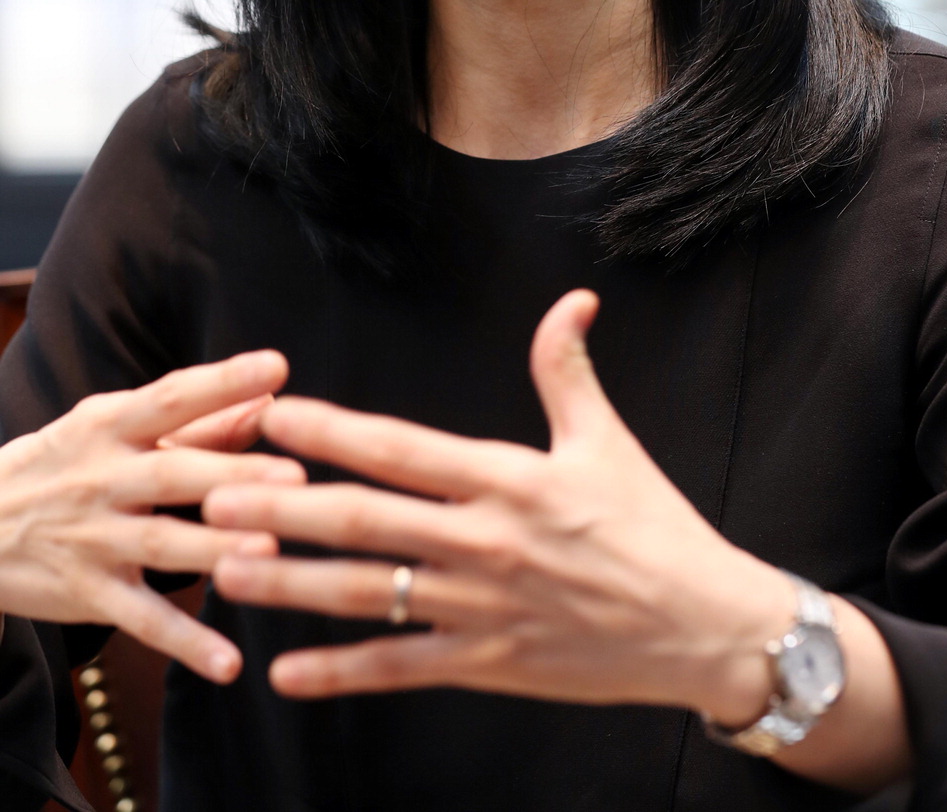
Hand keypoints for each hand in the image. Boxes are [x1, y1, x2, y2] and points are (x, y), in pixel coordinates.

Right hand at [0, 350, 305, 680]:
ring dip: (215, 550)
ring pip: (161, 546)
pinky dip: (184, 642)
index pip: (172, 396)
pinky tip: (229, 662)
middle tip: (296, 477)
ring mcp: (95, 539)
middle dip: (233, 475)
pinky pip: (140, 621)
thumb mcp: (113, 427)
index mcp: (113, 425)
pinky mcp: (88, 593)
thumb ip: (197, 420)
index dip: (223, 381)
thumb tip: (271, 400)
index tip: (276, 368)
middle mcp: (103, 478)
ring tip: (270, 554)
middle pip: (173, 474)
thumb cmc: (67, 463)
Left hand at [207, 293, 790, 708]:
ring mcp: (482, 609)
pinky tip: (286, 673)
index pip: (402, 449)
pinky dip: (342, 673)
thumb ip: (568, 371)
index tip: (276, 413)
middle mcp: (485, 542)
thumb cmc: (655, 526)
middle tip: (213, 493)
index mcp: (509, 478)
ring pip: (368, 595)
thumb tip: (573, 300)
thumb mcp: (609, 441)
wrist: (706, 627)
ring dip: (292, 583)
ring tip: (226, 571)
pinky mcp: (488, 665)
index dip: (334, 430)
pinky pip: (402, 668)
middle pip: (365, 520)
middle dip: (283, 506)